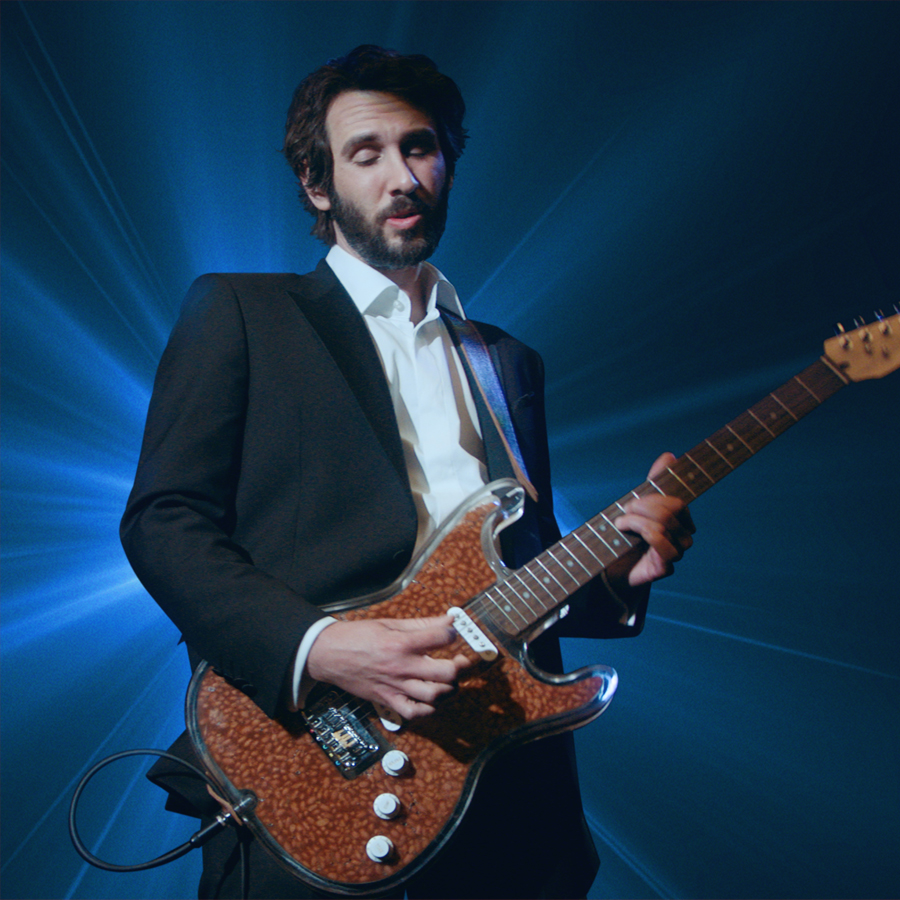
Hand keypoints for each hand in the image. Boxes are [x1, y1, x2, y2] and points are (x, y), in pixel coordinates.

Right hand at [306, 614, 470, 719]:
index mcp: (401, 643)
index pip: (441, 638)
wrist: (329, 654)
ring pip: (434, 695)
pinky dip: (428, 709)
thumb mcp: (390, 623)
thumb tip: (448, 621)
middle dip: (459, 666)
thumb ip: (421, 624)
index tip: (451, 633)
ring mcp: (395, 686)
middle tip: (459, 661)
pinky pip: (414, 712)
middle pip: (445, 672)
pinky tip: (431, 698)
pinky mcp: (387, 700)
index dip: (452, 633)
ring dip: (448, 689)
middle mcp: (401, 666)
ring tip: (447, 680)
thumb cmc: (357, 636)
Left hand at [606, 452, 695, 588]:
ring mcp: (677, 552)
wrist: (611, 567)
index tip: (638, 496)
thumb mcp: (638, 504)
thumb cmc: (626, 535)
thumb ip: (654, 482)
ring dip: (636, 520)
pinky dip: (641, 533)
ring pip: (664, 524)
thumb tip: (670, 455)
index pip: (678, 502)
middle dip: (643, 506)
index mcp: (681, 519)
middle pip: (672, 510)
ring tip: (620, 523)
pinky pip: (663, 544)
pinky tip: (625, 533)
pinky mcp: (667, 567)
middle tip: (624, 510)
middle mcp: (684, 536)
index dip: (659, 496)